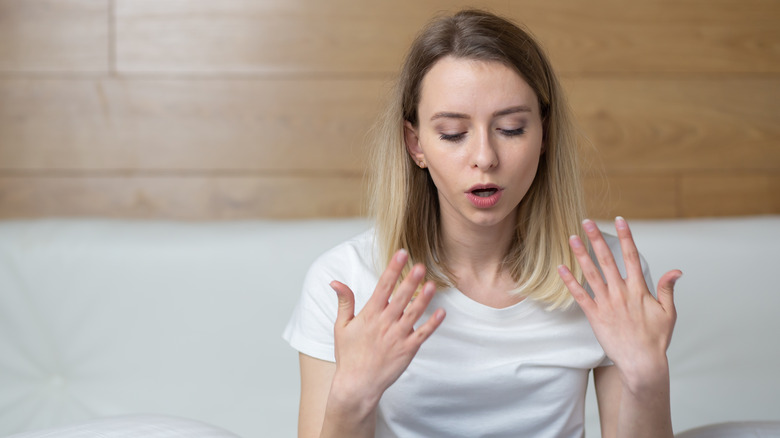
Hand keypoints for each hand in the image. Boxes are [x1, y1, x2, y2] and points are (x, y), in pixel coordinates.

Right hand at [329, 249, 445, 409]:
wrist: (357, 385)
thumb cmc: (349, 355)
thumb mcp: (341, 326)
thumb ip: (344, 302)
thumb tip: (336, 282)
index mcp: (369, 315)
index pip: (382, 287)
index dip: (392, 269)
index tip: (401, 254)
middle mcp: (385, 323)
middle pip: (400, 298)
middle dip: (410, 280)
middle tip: (420, 265)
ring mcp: (397, 337)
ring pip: (414, 314)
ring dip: (423, 299)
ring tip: (431, 284)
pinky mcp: (407, 350)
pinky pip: (423, 334)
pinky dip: (433, 324)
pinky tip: (441, 312)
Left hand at [557, 217, 681, 392]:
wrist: (642, 363)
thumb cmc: (656, 339)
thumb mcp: (669, 313)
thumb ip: (668, 289)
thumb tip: (676, 270)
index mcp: (639, 289)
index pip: (631, 256)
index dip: (625, 237)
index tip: (619, 220)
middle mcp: (621, 293)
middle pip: (607, 259)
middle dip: (596, 239)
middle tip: (586, 221)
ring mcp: (607, 304)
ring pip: (591, 274)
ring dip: (581, 254)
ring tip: (571, 238)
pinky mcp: (595, 316)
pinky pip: (580, 295)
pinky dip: (570, 281)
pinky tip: (561, 268)